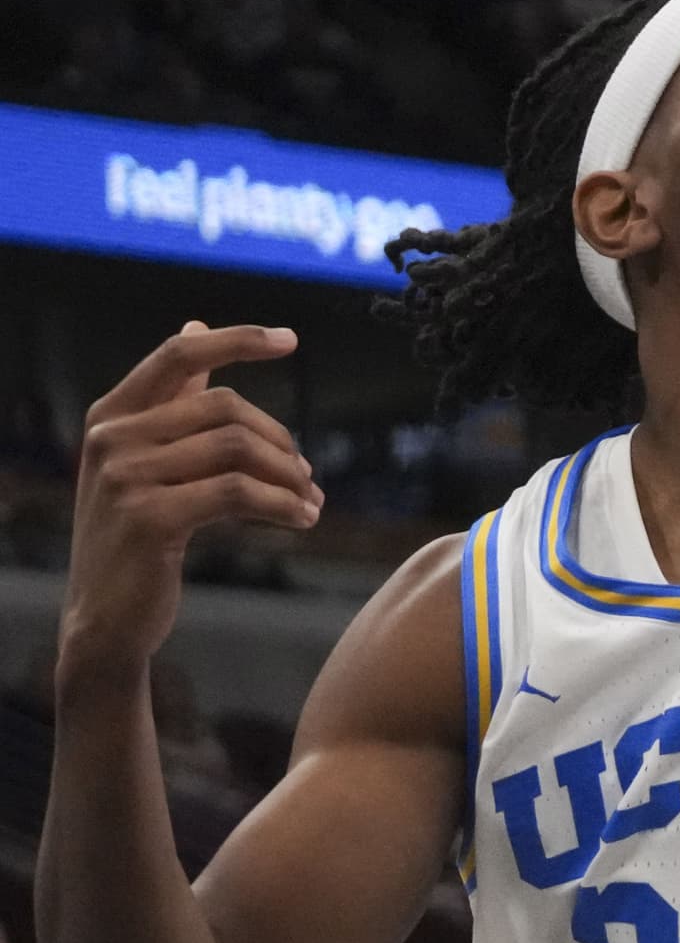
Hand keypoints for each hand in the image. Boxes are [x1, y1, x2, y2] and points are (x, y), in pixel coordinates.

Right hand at [60, 325, 320, 689]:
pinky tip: (302, 519)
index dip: (236, 340)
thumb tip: (195, 324)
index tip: (290, 339)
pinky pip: (238, 492)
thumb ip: (172, 397)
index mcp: (110, 415)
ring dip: (289, 475)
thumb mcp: (145, 460)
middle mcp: (110, 438)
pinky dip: (282, 503)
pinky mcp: (149, 518)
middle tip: (308, 474)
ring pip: (238, 448)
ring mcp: (124, 477)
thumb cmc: (136, 535)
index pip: (177, 354)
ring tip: (311, 501)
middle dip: (280, 438)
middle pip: (225, 407)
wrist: (105, 618)